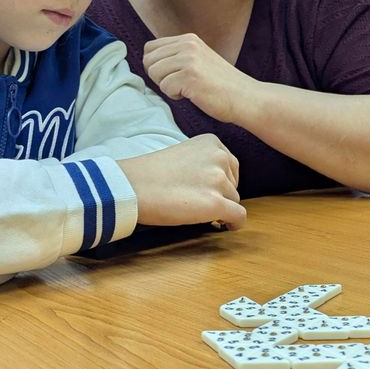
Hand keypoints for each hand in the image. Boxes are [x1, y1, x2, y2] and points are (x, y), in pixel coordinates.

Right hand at [117, 134, 246, 230]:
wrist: (131, 186)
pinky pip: (239, 217)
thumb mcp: (183, 153)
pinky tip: (223, 226)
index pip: (231, 166)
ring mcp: (219, 180)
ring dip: (220, 208)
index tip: (206, 190)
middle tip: (196, 201)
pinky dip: (233, 224)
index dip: (221, 182)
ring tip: (195, 209)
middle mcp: (219, 158)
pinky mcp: (215, 203)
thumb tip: (220, 184)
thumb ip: (204, 162)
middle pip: (233, 185)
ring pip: (234, 201)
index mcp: (212, 142)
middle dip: (220, 195)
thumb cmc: (150, 173)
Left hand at [143, 33, 255, 123]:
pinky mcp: (190, 76)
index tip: (173, 76)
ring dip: (167, 87)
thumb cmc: (221, 85)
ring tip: (189, 89)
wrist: (246, 98)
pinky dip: (176, 96)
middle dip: (159, 77)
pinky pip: (165, 87)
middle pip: (148, 61)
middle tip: (181, 84)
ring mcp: (189, 59)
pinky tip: (193, 95)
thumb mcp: (199, 59)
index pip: (150, 48)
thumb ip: (177, 55)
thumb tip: (147, 61)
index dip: (156, 65)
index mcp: (188, 39)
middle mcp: (188, 44)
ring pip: (154, 73)